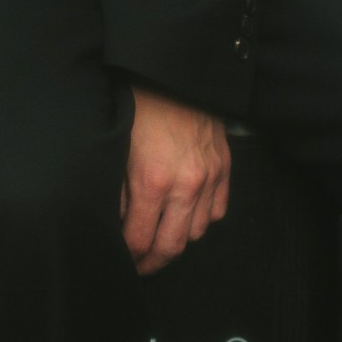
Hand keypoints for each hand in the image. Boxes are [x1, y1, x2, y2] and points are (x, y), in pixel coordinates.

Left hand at [119, 88, 229, 276]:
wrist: (175, 75)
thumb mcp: (116, 150)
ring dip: (177, 240)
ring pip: (196, 232)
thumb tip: (119, 224)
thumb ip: (118, 193)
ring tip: (161, 238)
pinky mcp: (224, 169)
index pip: (140, 239)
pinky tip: (186, 215)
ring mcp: (210, 178)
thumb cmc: (139, 107)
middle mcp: (186, 185)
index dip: (131, 257)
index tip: (124, 262)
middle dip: (154, 262)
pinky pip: (216, 211)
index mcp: (152, 181)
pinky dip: (201, 219)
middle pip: (172, 245)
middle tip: (142, 266)